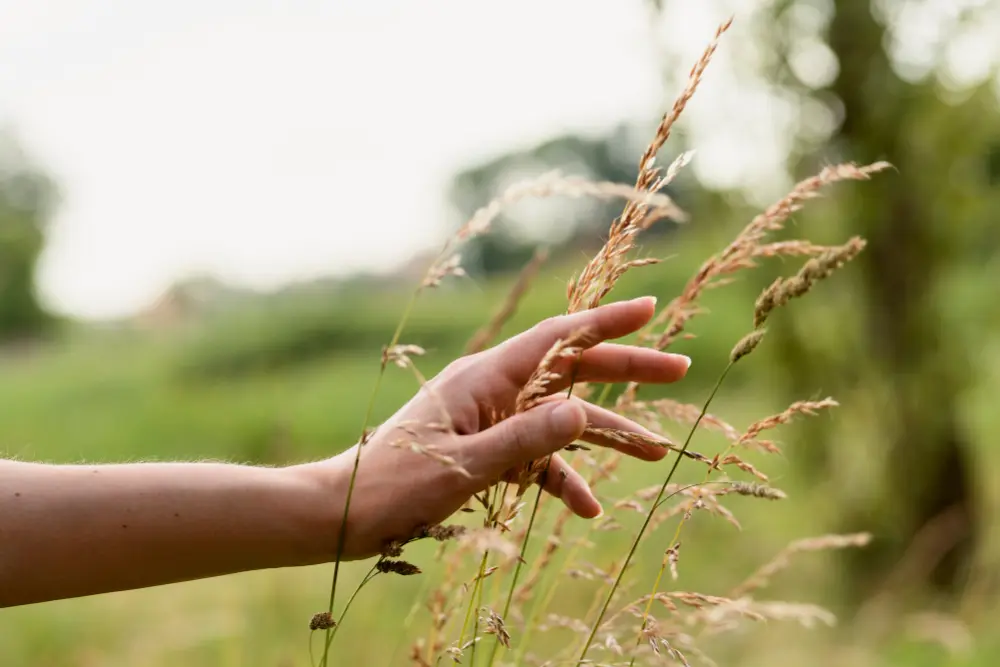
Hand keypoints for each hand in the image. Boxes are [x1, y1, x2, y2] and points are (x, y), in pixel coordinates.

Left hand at [308, 297, 689, 559]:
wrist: (343, 512)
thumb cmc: (394, 484)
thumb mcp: (464, 467)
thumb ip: (525, 440)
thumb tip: (584, 414)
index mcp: (485, 376)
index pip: (558, 337)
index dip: (607, 322)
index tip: (652, 308)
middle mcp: (492, 389)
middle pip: (571, 371)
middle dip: (624, 370)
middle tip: (679, 370)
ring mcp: (490, 419)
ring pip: (561, 417)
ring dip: (606, 434)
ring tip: (657, 452)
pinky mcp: (486, 450)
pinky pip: (535, 457)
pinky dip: (562, 478)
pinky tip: (588, 508)